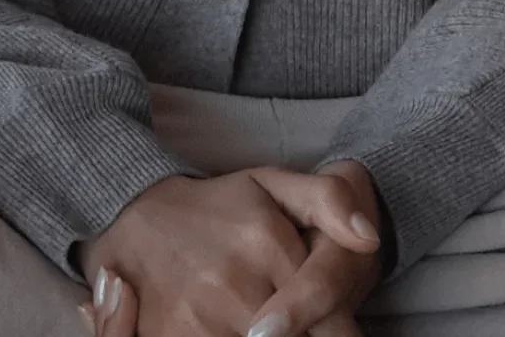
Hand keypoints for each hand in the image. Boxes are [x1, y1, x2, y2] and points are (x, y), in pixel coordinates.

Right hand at [74, 158, 383, 336]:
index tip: (338, 327)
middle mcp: (236, 285)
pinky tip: (234, 326)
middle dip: (307, 334)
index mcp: (268, 244)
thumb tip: (370, 238)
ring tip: (256, 316)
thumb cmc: (218, 206)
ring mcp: (202, 317)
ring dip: (277, 335)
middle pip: (296, 336)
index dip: (338, 330)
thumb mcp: (272, 184)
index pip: (329, 318)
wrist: (134, 213)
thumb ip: (328, 201)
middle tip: (303, 322)